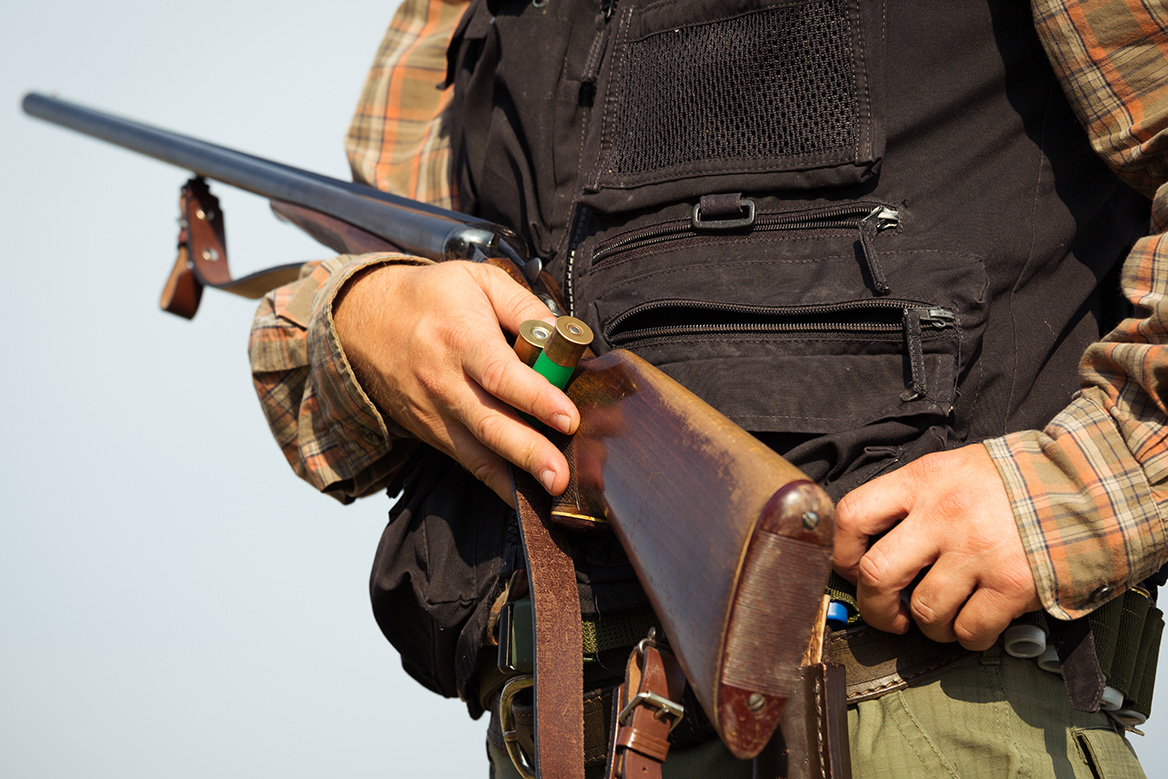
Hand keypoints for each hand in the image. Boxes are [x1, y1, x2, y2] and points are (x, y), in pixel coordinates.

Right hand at [333, 261, 579, 505]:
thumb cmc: (430, 298)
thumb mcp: (478, 279)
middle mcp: (445, 381)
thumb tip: (563, 336)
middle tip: (560, 475)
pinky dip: (496, 482)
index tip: (568, 417)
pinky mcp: (433, 432)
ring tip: (550, 493)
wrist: (363, 323)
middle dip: (529, 452)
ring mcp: (436, 413)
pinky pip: (468, 462)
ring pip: (478, 452)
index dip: (536, 398)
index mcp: (461, 338)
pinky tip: (524, 497)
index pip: (500, 375)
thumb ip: (524, 305)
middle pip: (490, 424)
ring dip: (515, 477)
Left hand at [833, 445, 1040, 649]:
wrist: (1087, 486)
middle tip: (889, 614)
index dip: (842, 552)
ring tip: (941, 617)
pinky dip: (966, 636)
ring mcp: (978, 551)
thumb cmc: (1012, 481)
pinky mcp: (1012, 584)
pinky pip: (969, 630)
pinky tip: (974, 622)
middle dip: (876, 607)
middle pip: (877, 574)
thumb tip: (872, 542)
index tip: (853, 570)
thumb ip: (913, 498)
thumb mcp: (953, 468)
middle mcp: (944, 514)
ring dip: (927, 626)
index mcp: (922, 480)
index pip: (853, 515)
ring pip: (924, 611)